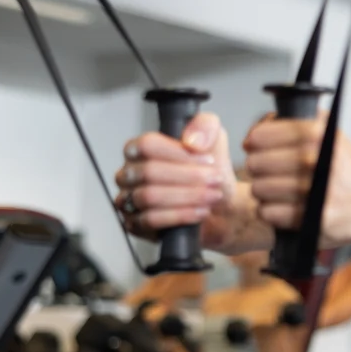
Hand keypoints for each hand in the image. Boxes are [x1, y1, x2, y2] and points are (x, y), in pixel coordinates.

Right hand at [115, 113, 241, 251]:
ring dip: (187, 196)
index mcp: (140, 149)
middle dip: (188, 176)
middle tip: (214, 180)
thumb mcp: (215, 140)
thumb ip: (205, 127)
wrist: (222, 207)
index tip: (207, 160)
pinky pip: (150, 220)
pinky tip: (201, 212)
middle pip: (149, 171)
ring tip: (212, 196)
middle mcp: (129, 174)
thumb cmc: (211, 172)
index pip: (147, 145)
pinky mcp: (135, 225)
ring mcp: (128, 200)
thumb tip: (191, 141)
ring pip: (149, 196)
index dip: (178, 153)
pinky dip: (180, 215)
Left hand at [243, 114, 350, 247]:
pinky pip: (268, 213)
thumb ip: (293, 122)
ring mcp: (315, 192)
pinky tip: (286, 206)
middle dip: (259, 167)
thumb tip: (253, 133)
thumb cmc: (349, 167)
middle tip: (270, 171)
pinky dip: (273, 212)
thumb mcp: (329, 131)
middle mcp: (316, 161)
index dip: (255, 142)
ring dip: (265, 191)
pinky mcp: (313, 220)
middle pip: (255, 163)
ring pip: (259, 189)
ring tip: (280, 190)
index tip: (257, 146)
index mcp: (318, 135)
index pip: (260, 136)